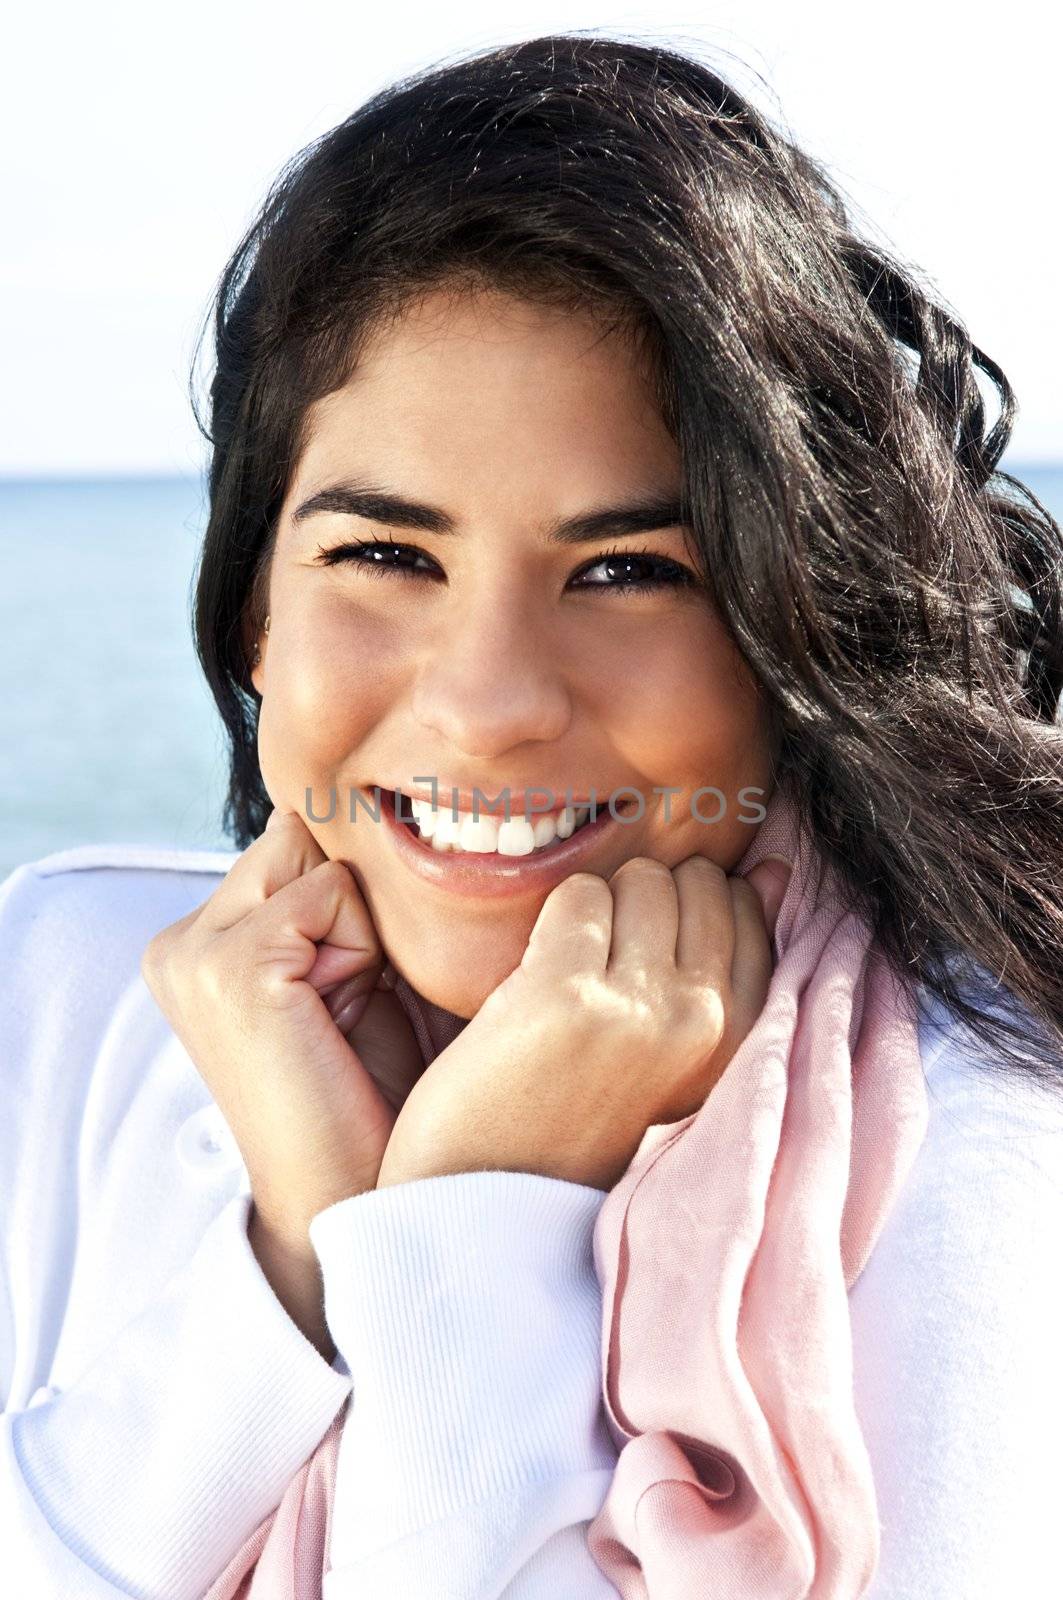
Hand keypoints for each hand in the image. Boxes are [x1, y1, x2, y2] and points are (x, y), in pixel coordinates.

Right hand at [140, 808, 424, 1353]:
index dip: (348, 902)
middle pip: (303, 840)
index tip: (349, 986)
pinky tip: (339, 1018)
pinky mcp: (230, 966)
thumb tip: (355, 821)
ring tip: (344, 1009)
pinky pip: (332, 893)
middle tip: (349, 1001)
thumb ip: (330, 903)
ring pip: (320, 860)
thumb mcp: (341, 977)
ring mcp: (195, 952)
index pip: (290, 845)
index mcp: (193, 943)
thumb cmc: (363, 1093)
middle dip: (352, 906)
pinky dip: (361, 949)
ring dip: (360, 927)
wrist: (344, 1197)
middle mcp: (178, 942)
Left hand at [377, 855, 788, 1193]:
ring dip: (599, 910)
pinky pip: (580, 894)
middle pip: (695, 882)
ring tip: (575, 977)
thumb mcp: (680, 1045)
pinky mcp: (566, 994)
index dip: (684, 917)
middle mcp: (701, 1024)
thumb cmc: (581, 1110)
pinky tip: (539, 979)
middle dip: (646, 903)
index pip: (746, 910)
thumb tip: (774, 871)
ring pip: (640, 880)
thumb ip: (731, 958)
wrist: (488, 1191)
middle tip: (606, 968)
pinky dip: (553, 921)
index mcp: (740, 1041)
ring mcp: (637, 1009)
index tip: (647, 965)